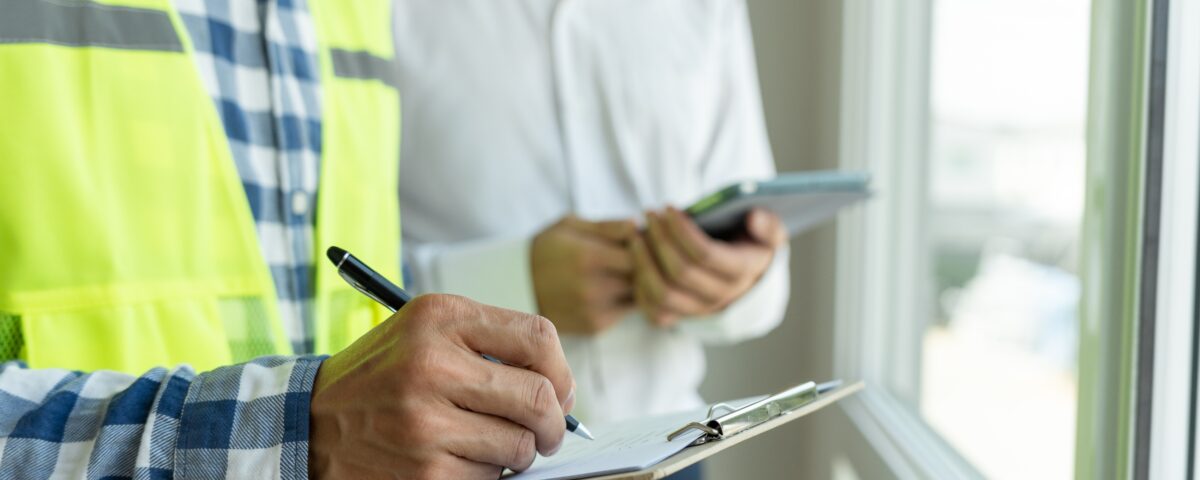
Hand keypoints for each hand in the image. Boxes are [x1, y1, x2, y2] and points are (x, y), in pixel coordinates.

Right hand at [309, 294, 575, 478]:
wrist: (307, 424)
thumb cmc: (381, 378)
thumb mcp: (424, 334)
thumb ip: (489, 345)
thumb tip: (561, 389)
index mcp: (439, 318)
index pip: (538, 336)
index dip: (562, 370)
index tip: (560, 391)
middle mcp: (431, 364)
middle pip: (539, 397)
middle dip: (552, 424)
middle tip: (545, 434)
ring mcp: (426, 422)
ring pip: (518, 447)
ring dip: (512, 454)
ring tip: (481, 443)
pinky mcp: (424, 472)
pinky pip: (489, 479)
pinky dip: (483, 476)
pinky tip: (452, 460)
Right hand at [531, 215, 637, 334]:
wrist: (516, 286)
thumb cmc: (547, 248)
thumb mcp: (570, 226)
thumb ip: (607, 226)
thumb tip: (638, 225)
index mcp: (588, 257)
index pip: (640, 253)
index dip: (646, 245)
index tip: (641, 239)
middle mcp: (593, 288)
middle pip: (643, 277)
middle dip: (647, 266)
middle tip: (643, 255)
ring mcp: (595, 310)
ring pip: (639, 296)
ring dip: (640, 284)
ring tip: (627, 269)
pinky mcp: (595, 326)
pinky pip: (626, 311)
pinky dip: (627, 299)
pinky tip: (615, 286)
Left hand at [632, 207, 786, 326]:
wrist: (744, 277)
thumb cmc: (751, 244)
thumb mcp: (768, 232)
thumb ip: (768, 224)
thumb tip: (754, 217)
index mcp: (742, 272)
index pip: (705, 254)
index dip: (682, 230)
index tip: (668, 207)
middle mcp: (721, 296)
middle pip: (680, 272)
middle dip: (660, 239)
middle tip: (649, 213)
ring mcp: (699, 310)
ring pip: (663, 293)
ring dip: (644, 262)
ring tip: (635, 233)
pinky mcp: (680, 317)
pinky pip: (653, 309)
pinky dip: (640, 285)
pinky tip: (636, 258)